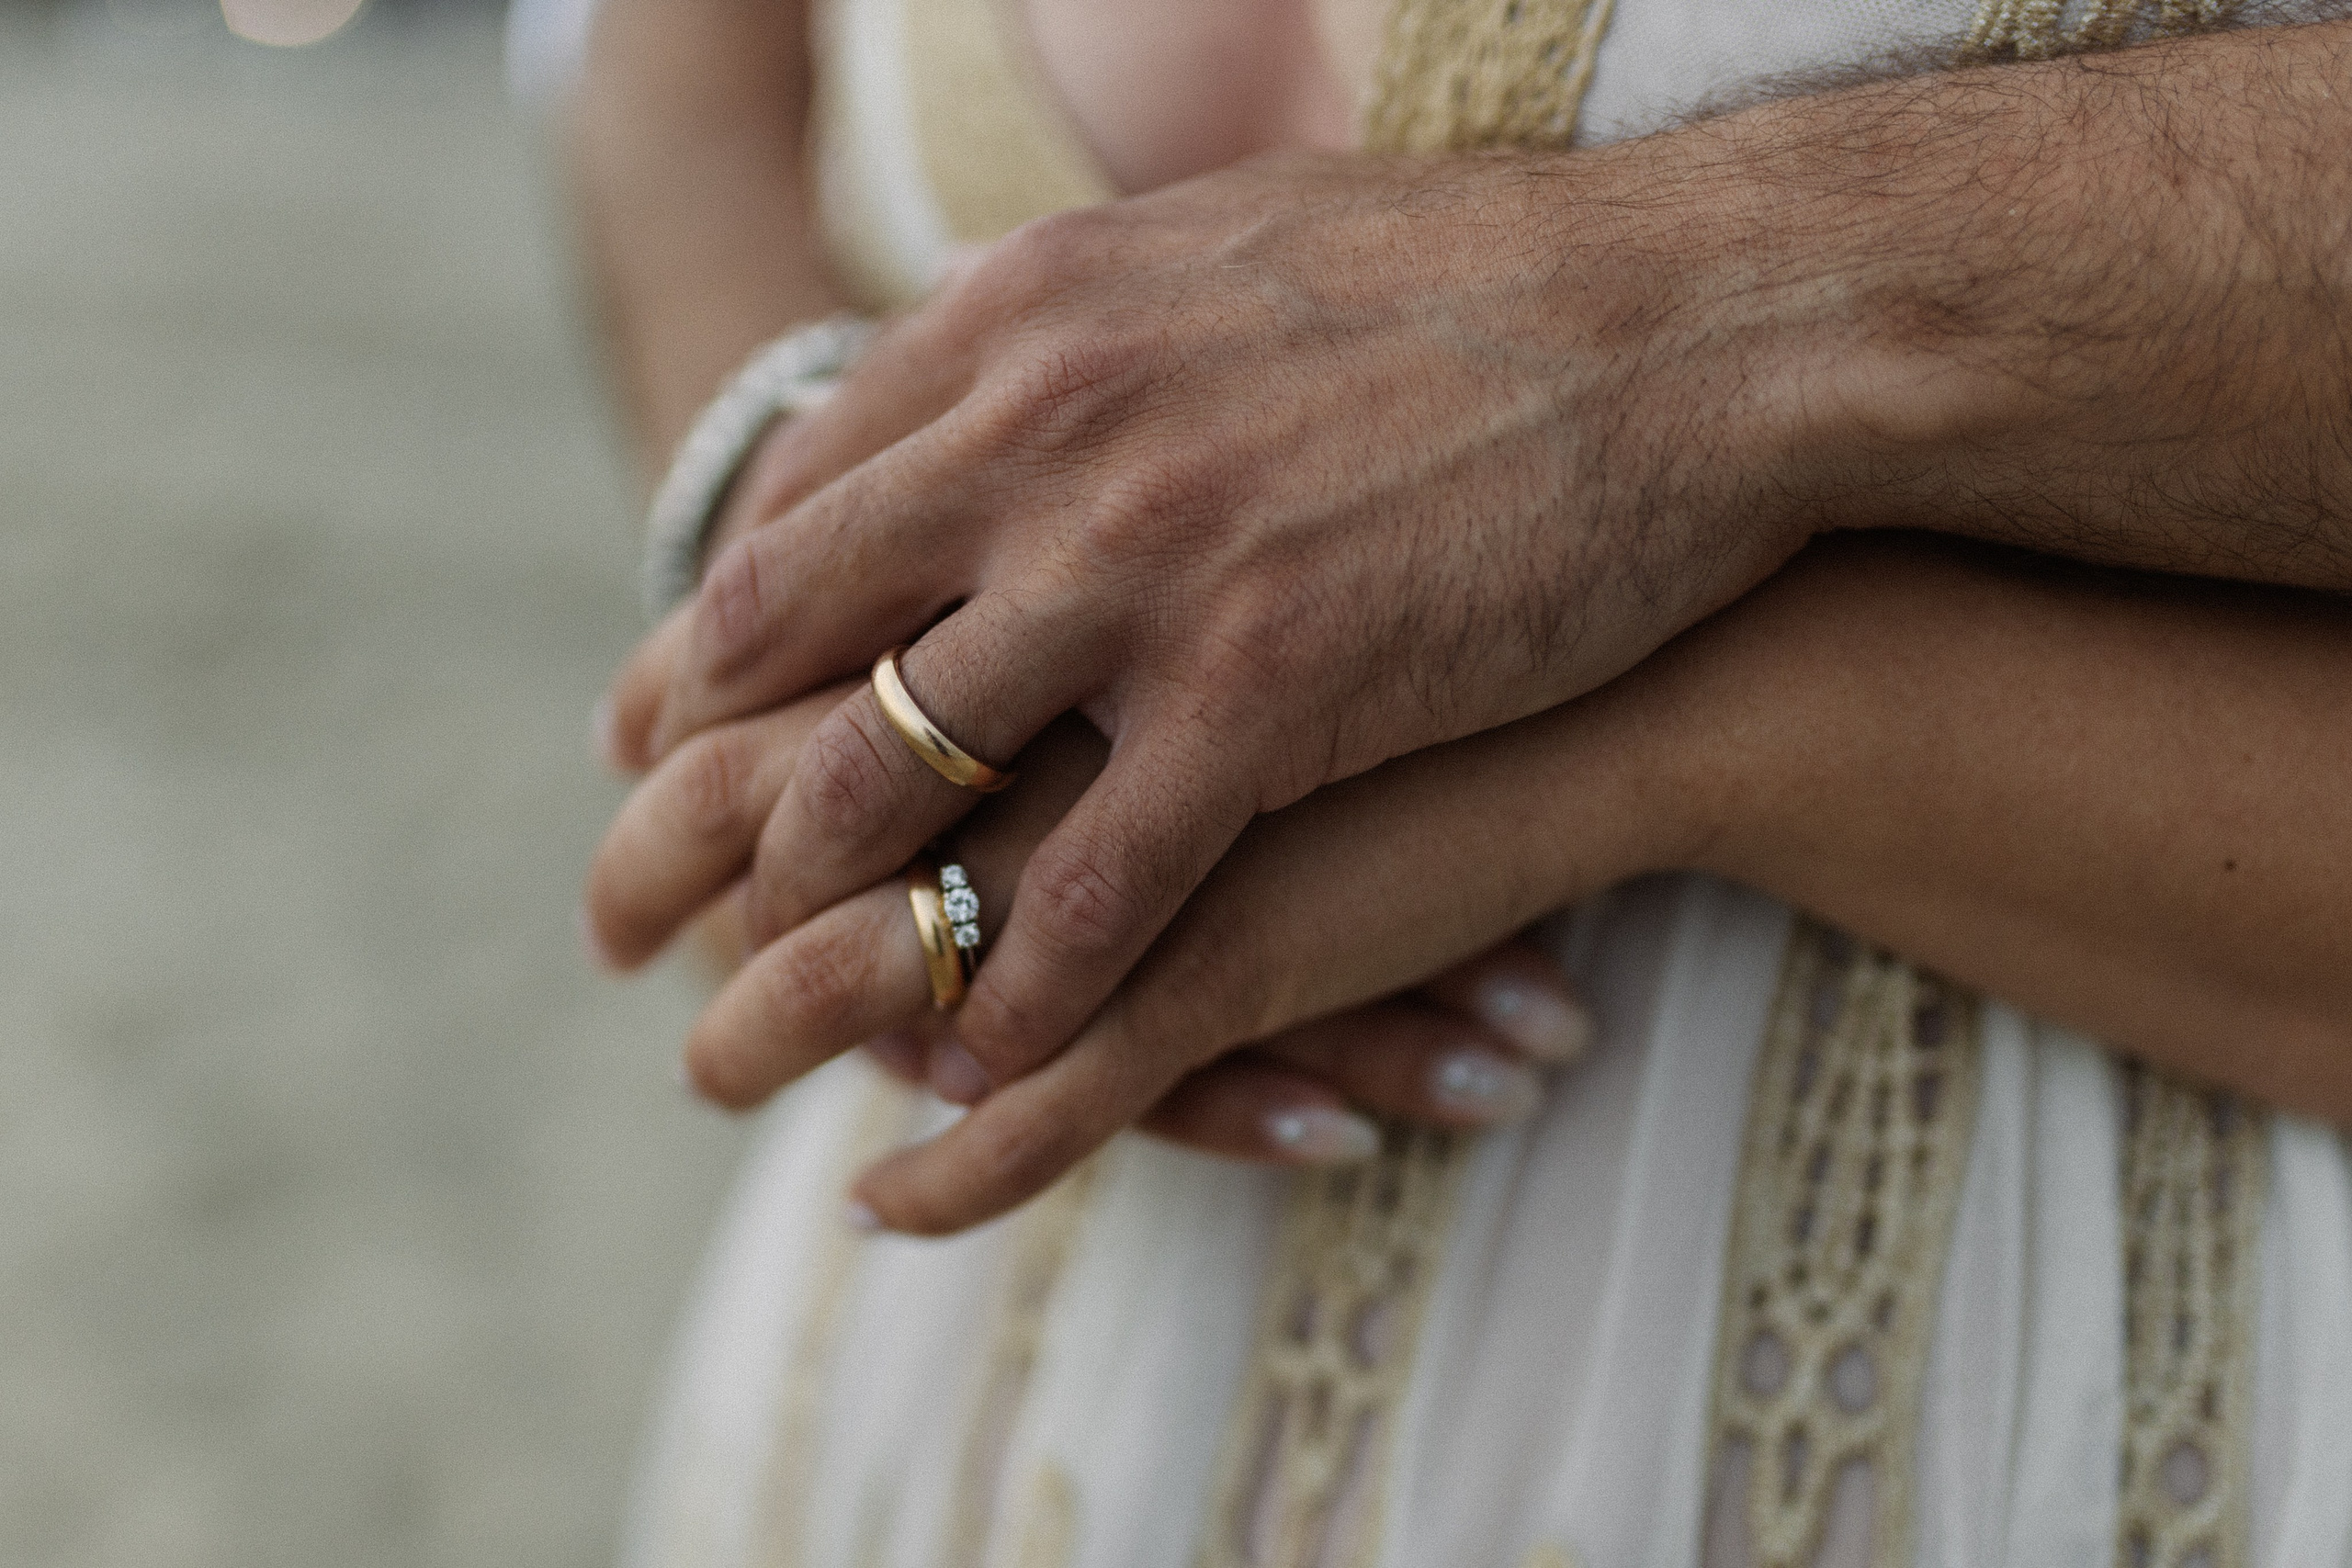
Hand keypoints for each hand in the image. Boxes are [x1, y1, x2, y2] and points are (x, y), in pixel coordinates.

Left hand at [605, 146, 1820, 1094]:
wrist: (1699, 319)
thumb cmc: (1483, 285)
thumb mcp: (1229, 249)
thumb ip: (1084, 325)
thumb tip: (991, 369)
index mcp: (1024, 325)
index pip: (787, 507)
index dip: (696, 645)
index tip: (649, 736)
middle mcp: (1044, 437)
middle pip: (786, 647)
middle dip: (686, 800)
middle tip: (626, 909)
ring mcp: (1145, 568)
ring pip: (899, 777)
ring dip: (824, 918)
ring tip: (777, 1019)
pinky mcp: (1269, 693)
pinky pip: (1091, 890)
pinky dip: (1020, 994)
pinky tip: (982, 1069)